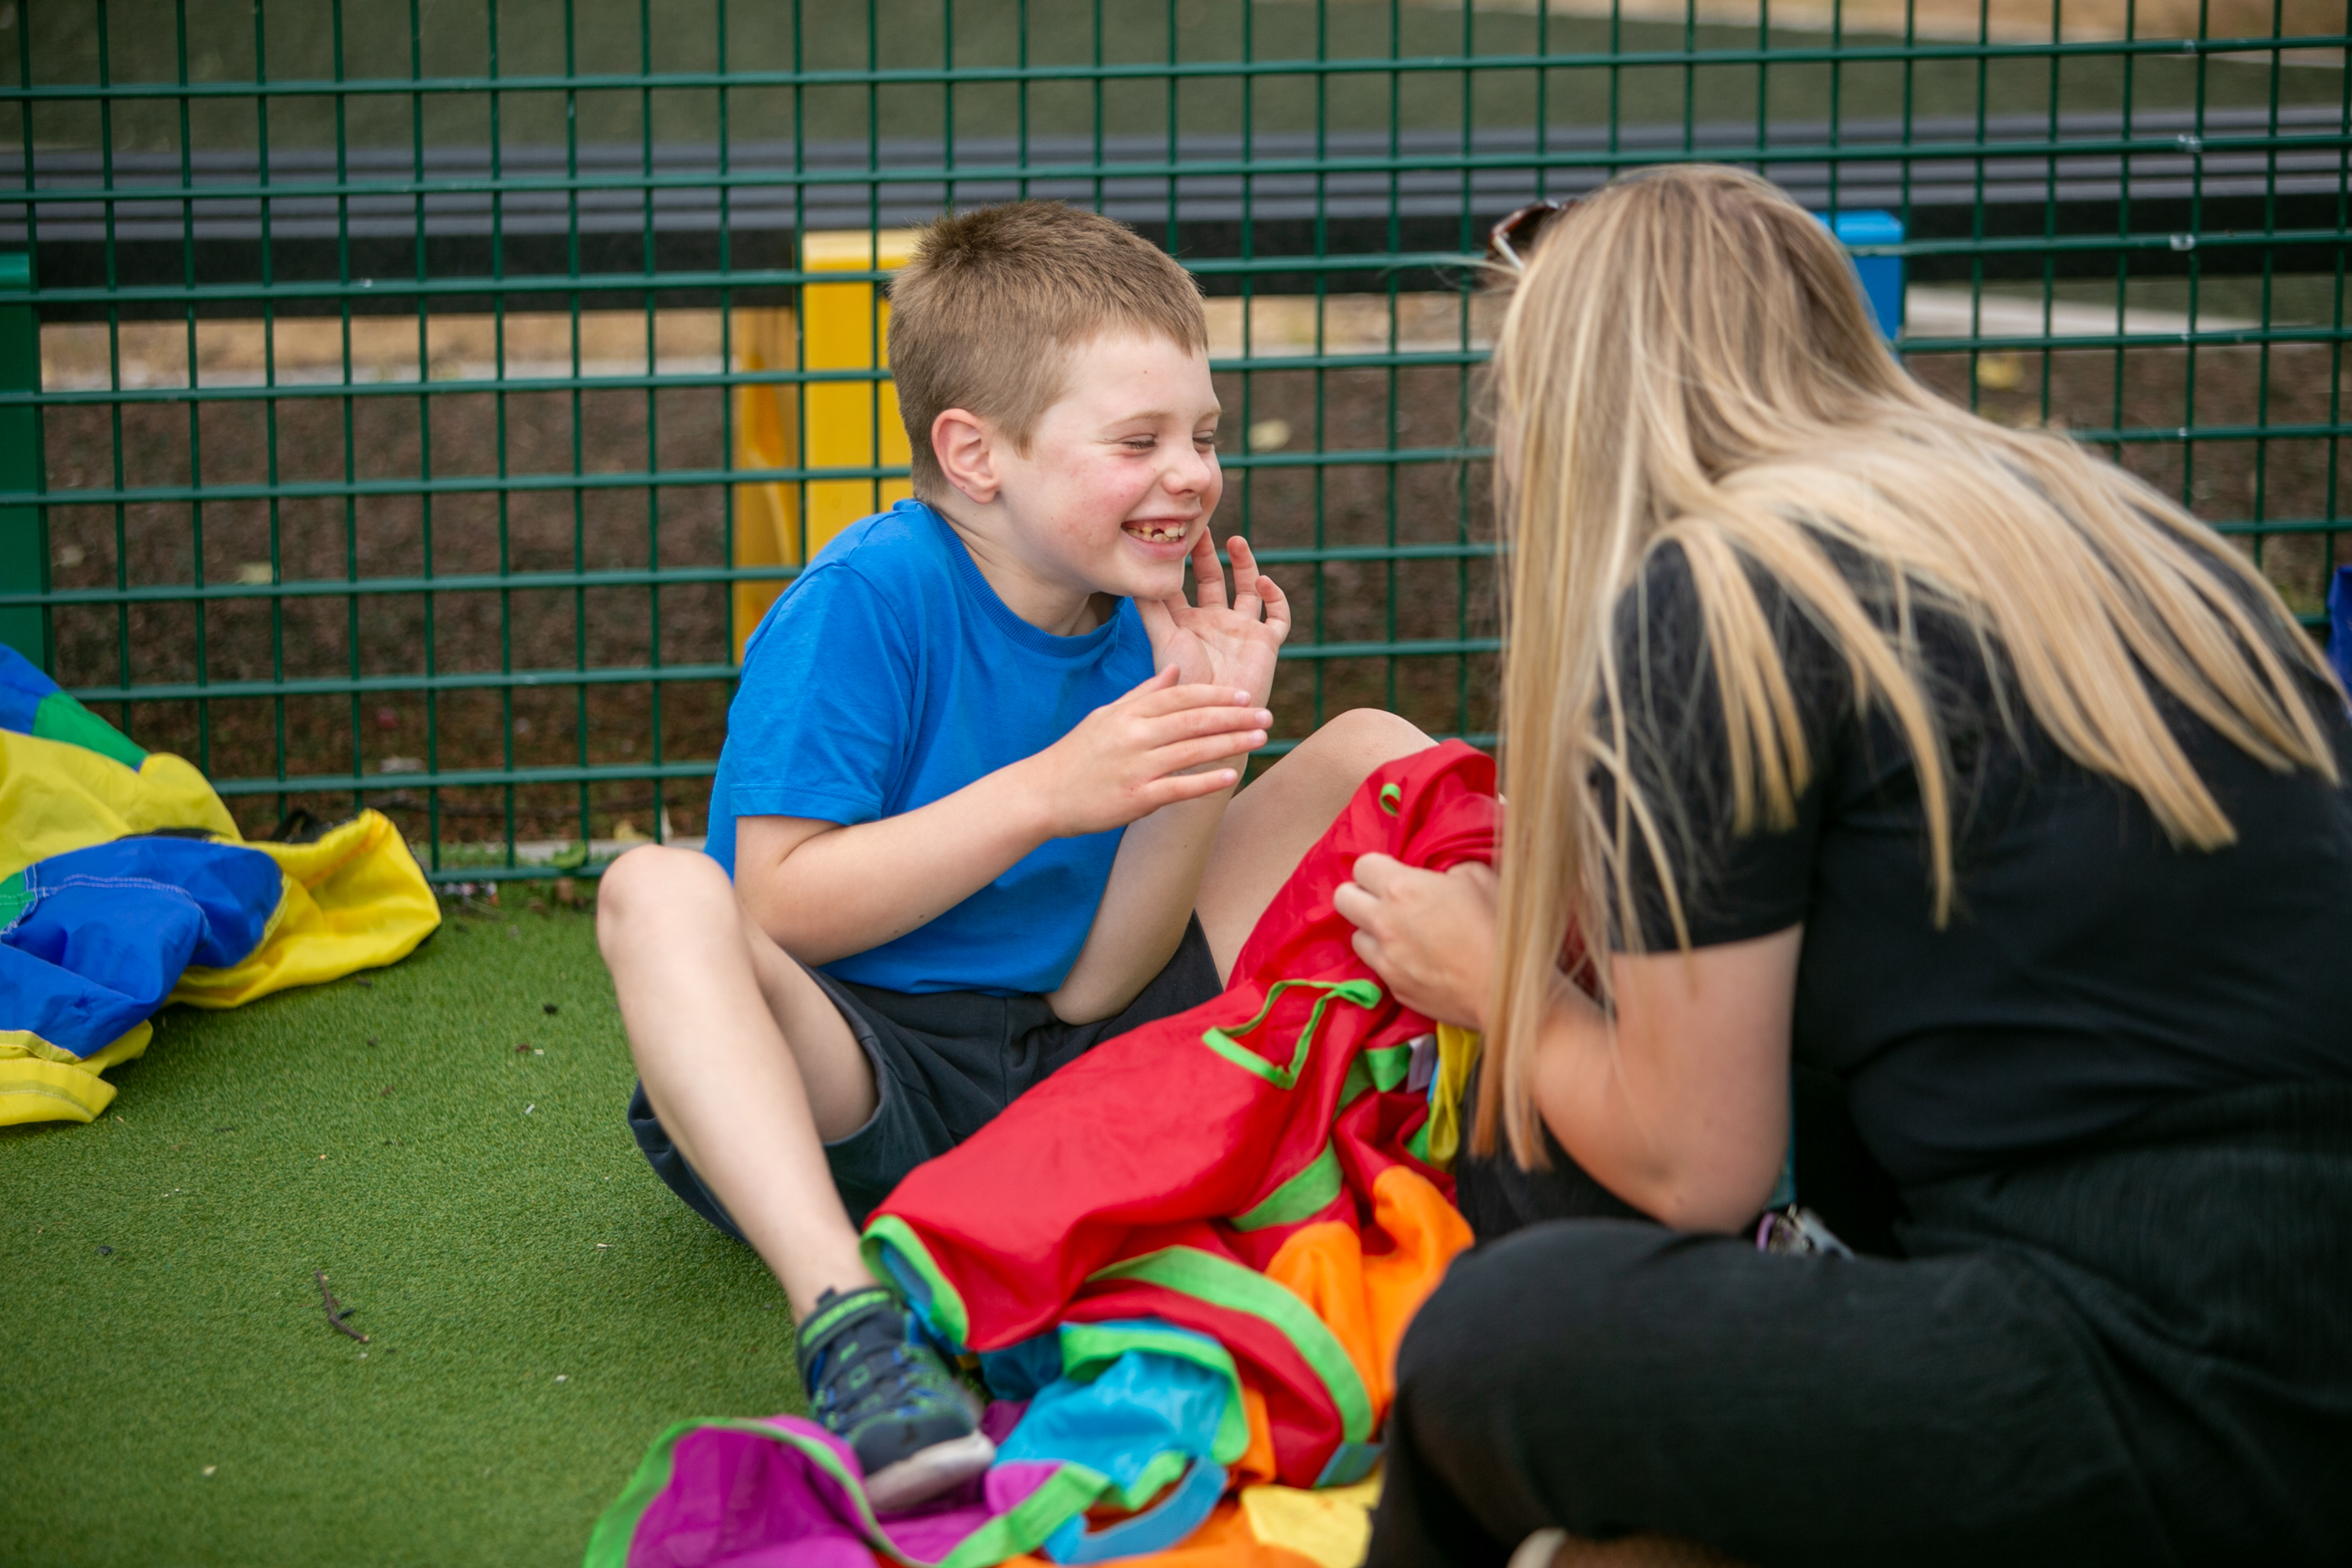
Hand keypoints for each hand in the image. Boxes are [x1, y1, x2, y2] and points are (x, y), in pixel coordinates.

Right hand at [1024, 667, 1271, 837]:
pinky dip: (1205, 781)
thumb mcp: (1106, 715)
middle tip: (1266, 715)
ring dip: (1230, 744)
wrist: (1041, 793)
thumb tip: (1175, 669)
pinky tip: (1231, 775)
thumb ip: (1143, 693)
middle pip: (1193, 720)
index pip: (1180, 697)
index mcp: (1128, 712)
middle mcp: (1134, 736)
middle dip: (1234, 717)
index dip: (1215, 695)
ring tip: (1259, 739)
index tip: (1244, 696)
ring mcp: (1135, 767)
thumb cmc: (1077, 754)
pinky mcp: (1134, 798)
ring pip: (1191, 750)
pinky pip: (1178, 787)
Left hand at [1137, 533, 1290, 708]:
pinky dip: (1276, 597)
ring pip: (1248, 590)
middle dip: (1207, 556)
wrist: (1212, 716)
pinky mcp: (1265, 643)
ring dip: (1245, 565)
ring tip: (1236, 541)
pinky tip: (1264, 581)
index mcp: (1186, 624)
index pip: (1181, 586)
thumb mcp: (1162, 639)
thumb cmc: (1183, 682)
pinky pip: (1278, 616)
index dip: (1178, 563)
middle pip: (1213, 581)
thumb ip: (1151, 608)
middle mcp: (1213, 624)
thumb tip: (1135, 574)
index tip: (1174, 535)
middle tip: (1202, 528)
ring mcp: (1241, 632)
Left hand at [1333, 853, 1498, 1028]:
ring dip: (1373, 931)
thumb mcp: (1479, 876)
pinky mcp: (1395, 988)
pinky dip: (1390, 960)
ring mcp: (1386, 960)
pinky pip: (1378, 967)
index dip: (1379, 867)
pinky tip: (1416, 960)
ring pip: (1356, 936)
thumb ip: (1446, 868)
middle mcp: (1384, 923)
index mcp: (1401, 889)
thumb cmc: (1499, 926)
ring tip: (1401, 932)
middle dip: (1361, 894)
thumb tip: (1435, 874)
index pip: (1361, 865)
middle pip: (1342, 898)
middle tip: (1386, 899)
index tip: (1396, 874)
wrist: (1507, 988)